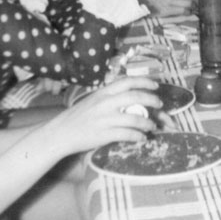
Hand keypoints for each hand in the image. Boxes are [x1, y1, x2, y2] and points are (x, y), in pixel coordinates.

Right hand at [41, 77, 160, 159]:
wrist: (60, 133)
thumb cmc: (78, 117)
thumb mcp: (93, 100)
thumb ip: (109, 98)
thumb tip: (131, 97)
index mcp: (103, 93)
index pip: (127, 81)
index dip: (144, 82)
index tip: (155, 85)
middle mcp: (105, 103)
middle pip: (135, 97)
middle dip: (152, 100)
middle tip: (159, 105)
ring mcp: (104, 119)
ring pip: (134, 118)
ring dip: (148, 122)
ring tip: (152, 126)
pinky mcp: (103, 134)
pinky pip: (127, 134)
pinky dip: (138, 136)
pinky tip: (142, 138)